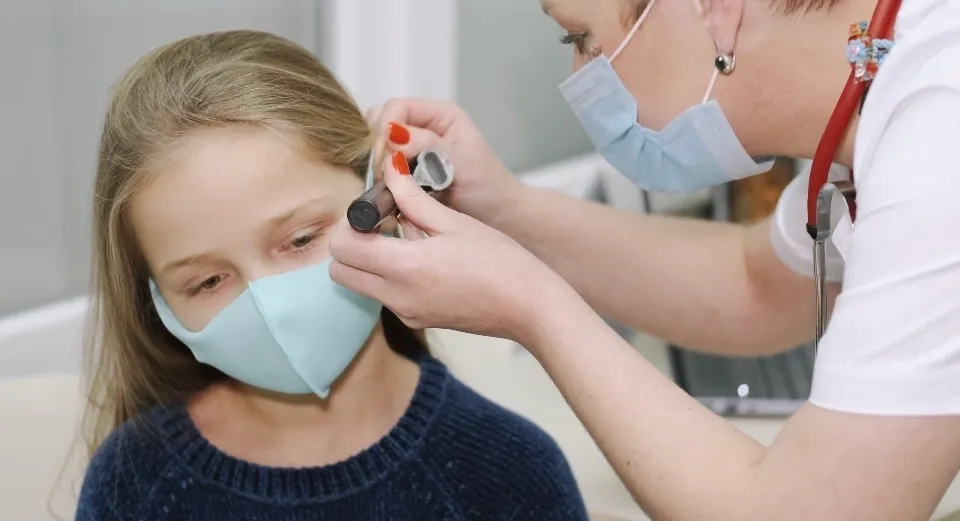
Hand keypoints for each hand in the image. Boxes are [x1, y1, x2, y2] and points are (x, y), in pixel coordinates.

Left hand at [329, 150, 573, 341]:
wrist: (530, 306)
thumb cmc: (500, 261)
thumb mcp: (454, 222)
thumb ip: (413, 197)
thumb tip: (389, 167)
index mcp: (404, 267)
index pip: (342, 247)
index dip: (350, 224)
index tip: (373, 210)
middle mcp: (397, 296)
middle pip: (340, 271)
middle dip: (350, 245)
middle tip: (381, 224)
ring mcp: (407, 312)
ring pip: (361, 285)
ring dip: (370, 260)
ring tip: (408, 239)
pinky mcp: (419, 320)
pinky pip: (386, 296)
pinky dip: (391, 276)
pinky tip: (425, 259)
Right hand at [365, 98, 523, 223]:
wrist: (497, 217)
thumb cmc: (488, 189)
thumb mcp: (460, 162)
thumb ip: (428, 145)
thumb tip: (393, 133)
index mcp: (441, 114)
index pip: (397, 108)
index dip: (385, 130)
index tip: (384, 158)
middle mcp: (425, 125)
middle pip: (382, 120)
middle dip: (377, 144)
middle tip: (382, 173)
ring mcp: (414, 147)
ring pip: (379, 142)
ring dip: (376, 160)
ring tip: (386, 182)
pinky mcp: (407, 168)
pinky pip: (383, 163)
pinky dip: (379, 174)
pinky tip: (386, 188)